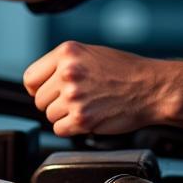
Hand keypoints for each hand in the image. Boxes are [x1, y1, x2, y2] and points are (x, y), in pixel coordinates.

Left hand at [23, 40, 170, 136]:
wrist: (152, 87)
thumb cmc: (126, 70)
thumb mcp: (90, 53)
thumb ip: (63, 64)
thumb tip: (40, 81)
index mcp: (67, 53)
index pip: (30, 77)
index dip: (37, 88)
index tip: (44, 92)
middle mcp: (68, 72)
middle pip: (39, 99)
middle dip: (54, 102)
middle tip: (75, 100)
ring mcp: (74, 96)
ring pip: (49, 115)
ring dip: (65, 116)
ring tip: (86, 106)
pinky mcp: (82, 118)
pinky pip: (60, 129)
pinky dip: (71, 128)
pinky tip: (88, 117)